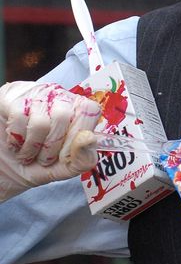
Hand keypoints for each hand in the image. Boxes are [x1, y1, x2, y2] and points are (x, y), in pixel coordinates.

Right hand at [0, 82, 100, 201]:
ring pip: (40, 120)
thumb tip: (89, 138)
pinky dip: (15, 138)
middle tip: (43, 157)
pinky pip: (18, 116)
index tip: (65, 153)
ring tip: (27, 151)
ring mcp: (34, 93)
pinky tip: (15, 141)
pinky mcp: (10, 95)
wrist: (2, 170)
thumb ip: (83, 158)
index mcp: (77, 109)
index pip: (89, 110)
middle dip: (51, 146)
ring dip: (31, 146)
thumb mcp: (64, 168)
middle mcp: (58, 95)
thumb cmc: (36, 164)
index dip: (78, 135)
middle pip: (63, 115)